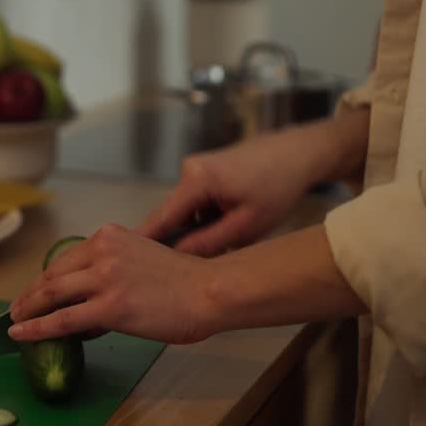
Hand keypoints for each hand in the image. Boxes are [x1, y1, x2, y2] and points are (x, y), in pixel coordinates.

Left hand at [8, 224, 216, 344]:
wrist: (210, 291)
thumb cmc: (187, 282)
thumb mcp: (143, 259)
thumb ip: (115, 270)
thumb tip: (91, 303)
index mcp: (110, 236)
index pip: (66, 259)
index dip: (45, 279)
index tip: (34, 292)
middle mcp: (102, 251)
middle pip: (53, 275)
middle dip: (30, 295)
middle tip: (16, 310)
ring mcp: (104, 278)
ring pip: (51, 295)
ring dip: (27, 310)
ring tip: (14, 324)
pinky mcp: (109, 306)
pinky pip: (62, 319)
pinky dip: (36, 328)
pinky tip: (21, 335)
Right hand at [136, 128, 321, 255]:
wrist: (298, 153)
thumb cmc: (278, 186)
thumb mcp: (247, 225)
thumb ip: (210, 243)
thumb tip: (179, 258)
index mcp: (197, 180)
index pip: (161, 219)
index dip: (144, 243)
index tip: (127, 264)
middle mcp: (189, 170)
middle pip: (171, 216)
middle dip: (177, 241)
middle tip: (177, 272)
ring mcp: (195, 169)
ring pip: (185, 212)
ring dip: (197, 230)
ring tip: (220, 245)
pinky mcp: (204, 172)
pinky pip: (195, 203)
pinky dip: (205, 218)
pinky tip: (227, 227)